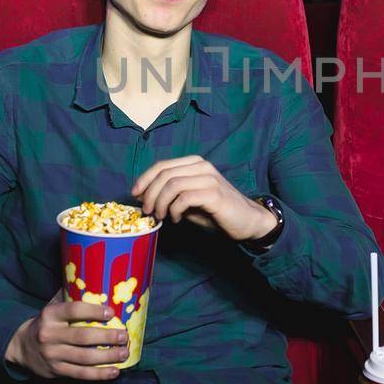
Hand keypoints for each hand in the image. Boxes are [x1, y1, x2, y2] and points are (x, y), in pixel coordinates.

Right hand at [3, 298, 130, 380]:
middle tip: (124, 336)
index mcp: (50, 315)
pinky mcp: (56, 371)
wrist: (21, 347)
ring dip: (107, 357)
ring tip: (124, 353)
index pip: (73, 310)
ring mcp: (52, 355)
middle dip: (107, 337)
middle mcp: (49, 335)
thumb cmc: (46, 323)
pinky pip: (80, 374)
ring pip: (84, 358)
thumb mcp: (52, 307)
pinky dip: (99, 374)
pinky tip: (114, 371)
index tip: (112, 313)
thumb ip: (69, 295)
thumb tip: (95, 279)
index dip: (93, 311)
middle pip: (82, 337)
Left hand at [131, 156, 275, 241]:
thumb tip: (144, 197)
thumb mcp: (189, 201)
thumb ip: (171, 195)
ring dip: (160, 203)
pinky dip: (175, 210)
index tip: (135, 195)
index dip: (145, 179)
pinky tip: (176, 219)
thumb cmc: (217, 211)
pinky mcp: (214, 194)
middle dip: (150, 193)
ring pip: (172, 184)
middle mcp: (202, 166)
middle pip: (164, 174)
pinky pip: (184, 198)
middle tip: (147, 211)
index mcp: (195, 163)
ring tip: (160, 216)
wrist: (247, 221)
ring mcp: (209, 178)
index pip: (162, 165)